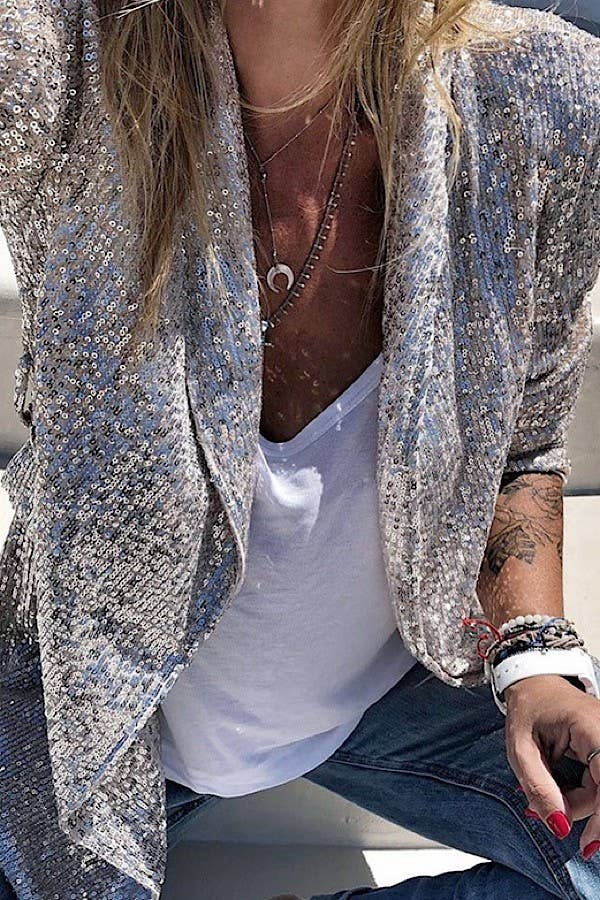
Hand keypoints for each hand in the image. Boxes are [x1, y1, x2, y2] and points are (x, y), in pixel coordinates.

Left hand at [504, 673, 599, 858]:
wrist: (534, 685)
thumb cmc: (527, 712)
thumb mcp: (521, 751)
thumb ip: (539, 788)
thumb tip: (560, 828)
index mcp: (590, 726)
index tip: (590, 843)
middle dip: (582, 809)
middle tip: (554, 817)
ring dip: (579, 802)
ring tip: (549, 794)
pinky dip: (584, 794)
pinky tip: (563, 790)